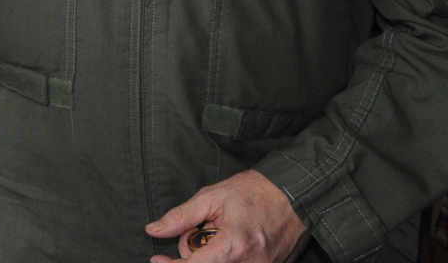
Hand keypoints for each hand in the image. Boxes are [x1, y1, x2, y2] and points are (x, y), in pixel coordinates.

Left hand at [147, 170, 308, 262]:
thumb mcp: (211, 197)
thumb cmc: (254, 192)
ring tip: (219, 233)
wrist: (293, 195)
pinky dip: (228, 256)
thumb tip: (154, 230)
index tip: (158, 259)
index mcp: (233, 245)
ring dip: (212, 255)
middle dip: (194, 253)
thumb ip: (181, 217)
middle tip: (201, 230)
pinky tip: (232, 241)